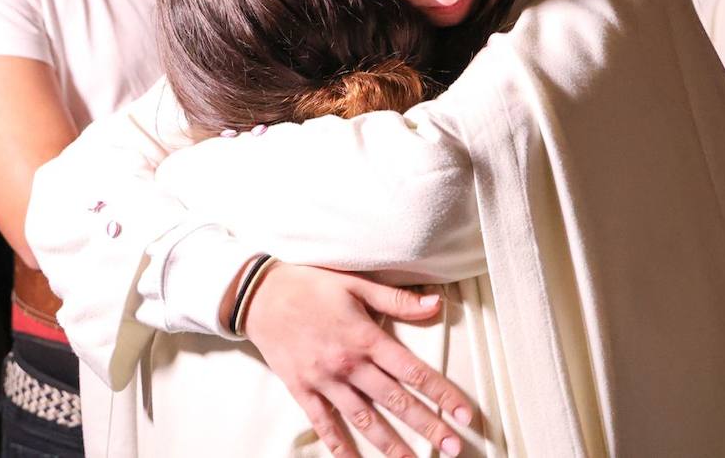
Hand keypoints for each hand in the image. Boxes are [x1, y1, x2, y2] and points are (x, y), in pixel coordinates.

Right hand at [242, 262, 473, 457]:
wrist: (259, 295)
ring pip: (364, 420)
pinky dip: (340, 447)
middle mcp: (348, 364)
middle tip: (454, 448)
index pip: (413, 372)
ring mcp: (324, 381)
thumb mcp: (354, 283)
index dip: (442, 394)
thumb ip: (395, 299)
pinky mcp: (303, 390)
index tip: (465, 414)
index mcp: (365, 337)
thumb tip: (436, 305)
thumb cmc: (310, 284)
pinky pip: (324, 424)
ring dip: (392, 444)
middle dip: (428, 426)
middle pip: (395, 402)